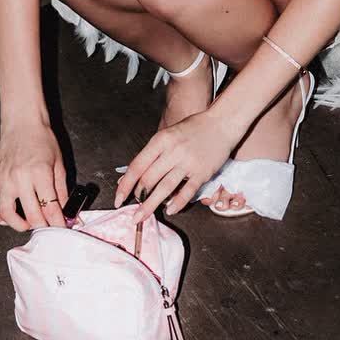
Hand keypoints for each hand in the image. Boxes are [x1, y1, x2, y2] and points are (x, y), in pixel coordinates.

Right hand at [0, 121, 68, 230]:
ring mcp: (4, 179)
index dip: (58, 222)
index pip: (50, 207)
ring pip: (6, 214)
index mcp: (40, 173)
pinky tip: (3, 219)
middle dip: (42, 226)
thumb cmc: (42, 139)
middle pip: (31, 214)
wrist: (23, 122)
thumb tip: (65, 211)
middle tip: (47, 227)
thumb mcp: (58, 163)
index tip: (62, 228)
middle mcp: (20, 178)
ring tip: (27, 224)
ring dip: (18, 225)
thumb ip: (61, 190)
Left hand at [113, 108, 236, 221]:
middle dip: (138, 197)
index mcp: (161, 140)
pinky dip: (177, 203)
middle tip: (132, 208)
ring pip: (164, 189)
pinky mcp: (202, 173)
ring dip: (150, 205)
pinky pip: (187, 192)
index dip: (125, 184)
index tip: (118, 198)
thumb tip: (130, 175)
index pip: (137, 166)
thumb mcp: (168, 134)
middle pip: (149, 179)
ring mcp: (188, 163)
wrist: (222, 123)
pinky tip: (169, 210)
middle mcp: (173, 151)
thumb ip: (151, 154)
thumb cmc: (193, 128)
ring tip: (141, 216)